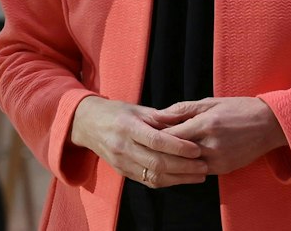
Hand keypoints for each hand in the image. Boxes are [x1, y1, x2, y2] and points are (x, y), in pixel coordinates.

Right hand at [70, 96, 206, 187]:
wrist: (87, 124)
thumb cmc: (116, 112)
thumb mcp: (137, 108)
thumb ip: (160, 116)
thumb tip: (185, 120)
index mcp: (127, 127)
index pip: (156, 141)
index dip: (178, 147)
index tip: (196, 149)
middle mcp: (123, 147)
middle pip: (157, 162)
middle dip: (184, 167)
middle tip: (204, 165)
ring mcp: (122, 162)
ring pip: (153, 176)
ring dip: (179, 178)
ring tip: (199, 175)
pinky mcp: (123, 172)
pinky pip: (147, 181)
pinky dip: (167, 181)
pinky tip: (183, 178)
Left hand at [158, 97, 287, 174]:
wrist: (269, 125)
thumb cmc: (238, 109)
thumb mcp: (210, 103)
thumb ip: (182, 110)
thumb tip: (157, 116)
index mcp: (206, 124)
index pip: (171, 136)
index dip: (156, 136)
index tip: (145, 133)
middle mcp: (211, 145)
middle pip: (176, 154)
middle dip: (161, 151)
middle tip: (149, 146)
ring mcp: (218, 160)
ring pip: (186, 166)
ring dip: (173, 161)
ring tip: (162, 153)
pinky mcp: (224, 169)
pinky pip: (198, 171)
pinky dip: (188, 166)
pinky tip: (181, 160)